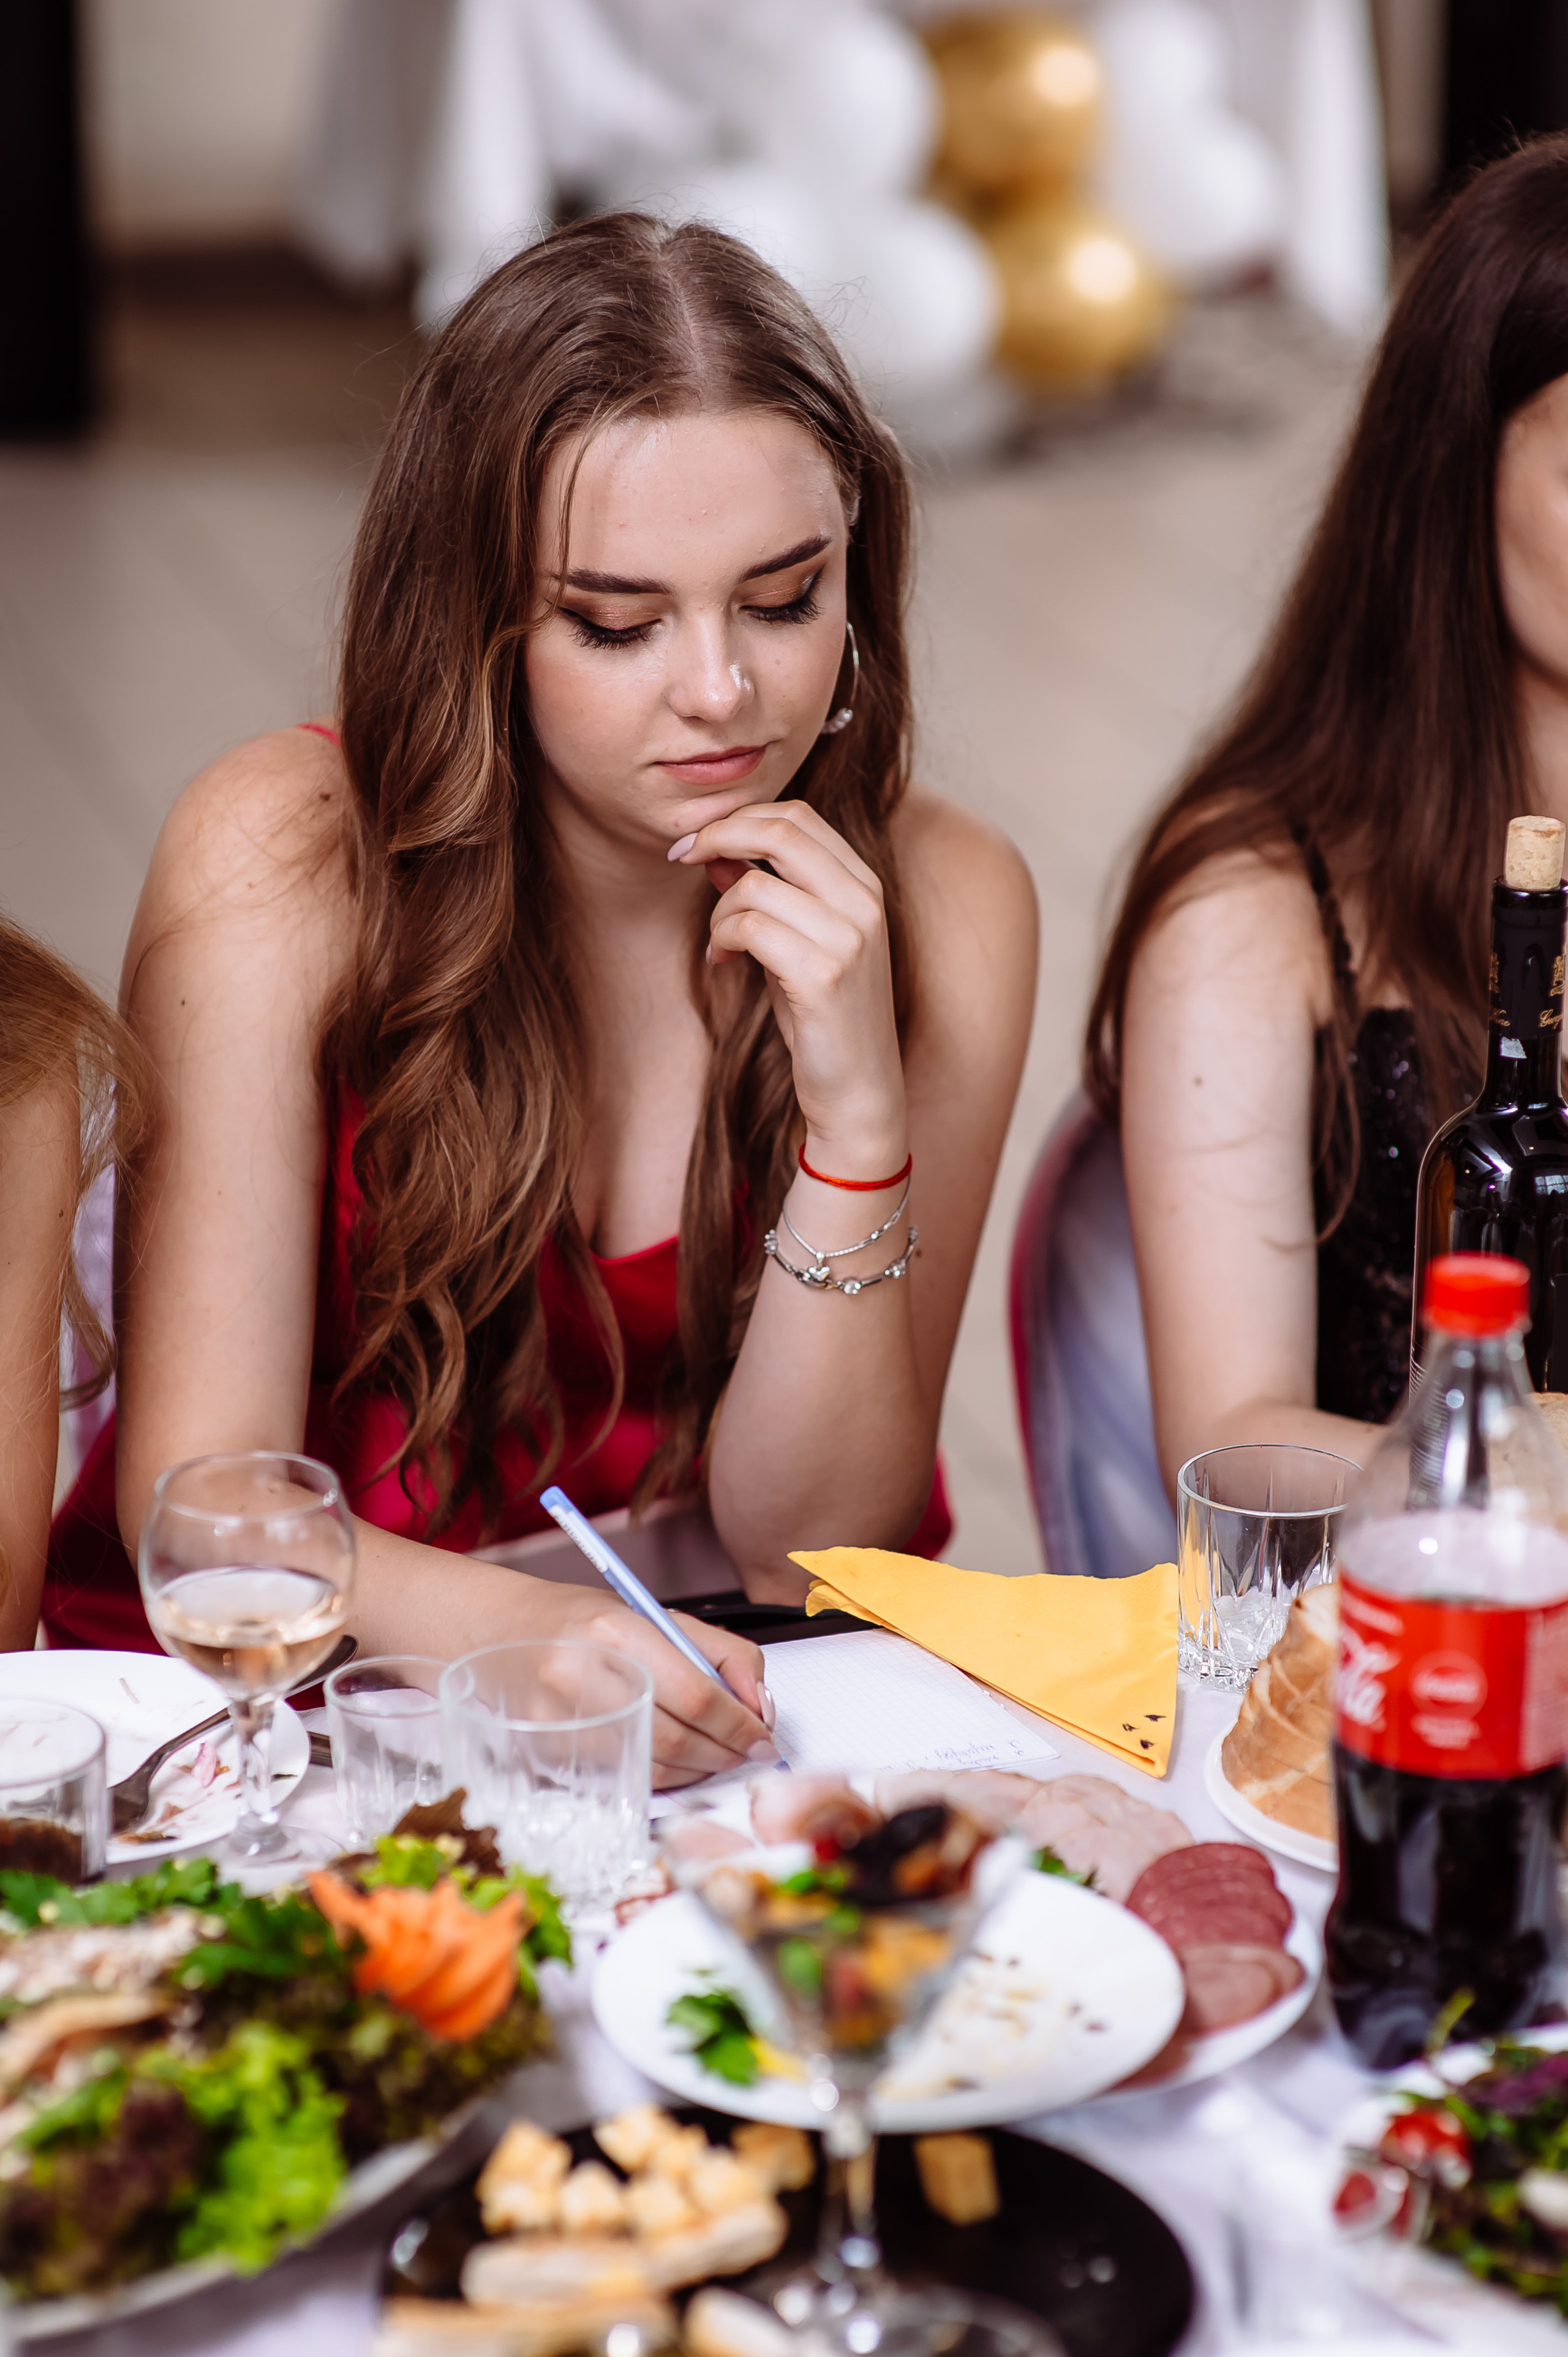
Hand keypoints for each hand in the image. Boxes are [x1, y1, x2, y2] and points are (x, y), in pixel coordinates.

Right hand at [536, 1583, 777, 1788]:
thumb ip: (721, 1654)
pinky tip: (674, 1759)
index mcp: (616, 1631)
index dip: (740, 1726)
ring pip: (651, 1765)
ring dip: (697, 1769)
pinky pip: (623, 1775)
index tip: (763, 1737)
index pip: (696, 1695)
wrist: (497, 1629)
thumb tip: (760, 1707)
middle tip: (746, 1752)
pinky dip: (661, 1774)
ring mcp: (559, 1719)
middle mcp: (582, 1674)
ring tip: (714, 1754)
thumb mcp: (656, 1616)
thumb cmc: (583, 1622)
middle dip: (724, 1753)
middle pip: (676, 1738)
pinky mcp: (548, 1751)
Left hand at [671, 802, 905, 1171]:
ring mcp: (849, 938)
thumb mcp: (793, 942)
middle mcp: (864, 903)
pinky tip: (722, 961)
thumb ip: (765, 892)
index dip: (738, 818)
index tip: (697, 842)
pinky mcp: (824, 975)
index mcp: (863, 885)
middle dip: (718, 836)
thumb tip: (715, 851)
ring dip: (718, 911)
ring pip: (754, 885)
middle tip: (682, 858)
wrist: (858, 1090)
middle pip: (780, 830)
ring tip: (719, 942)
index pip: (798, 817)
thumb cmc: (823, 1017)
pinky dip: (722, 938)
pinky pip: (750, 928)